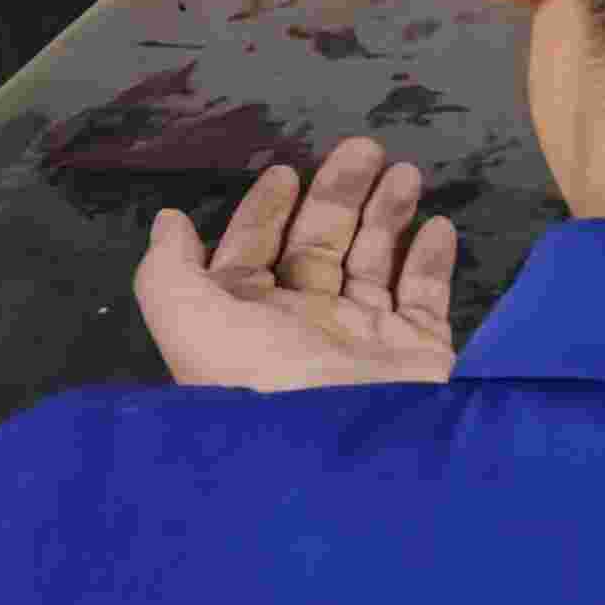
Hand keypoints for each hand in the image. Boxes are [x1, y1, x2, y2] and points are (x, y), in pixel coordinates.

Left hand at [135, 136, 459, 389]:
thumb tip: (168, 222)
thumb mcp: (193, 324)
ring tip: (404, 173)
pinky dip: (432, 258)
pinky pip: (426, 295)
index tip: (286, 172)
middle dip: (337, 195)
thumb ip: (168, 271)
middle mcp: (304, 329)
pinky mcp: (417, 352)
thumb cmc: (268, 381)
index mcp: (248, 325)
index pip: (252, 257)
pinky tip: (436, 226)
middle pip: (319, 246)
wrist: (353, 455)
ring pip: (375, 261)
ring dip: (387, 212)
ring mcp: (365, 340)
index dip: (263, 213)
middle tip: (363, 149)